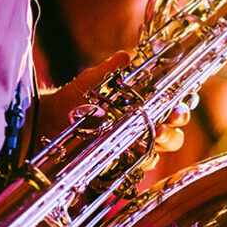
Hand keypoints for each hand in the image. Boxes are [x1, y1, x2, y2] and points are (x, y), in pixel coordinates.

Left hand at [37, 51, 189, 150]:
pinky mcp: (119, 165)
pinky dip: (138, 164)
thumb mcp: (92, 81)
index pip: (172, 110)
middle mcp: (143, 129)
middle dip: (172, 133)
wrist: (46, 122)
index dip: (180, 110)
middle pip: (172, 136)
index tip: (176, 110)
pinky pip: (137, 169)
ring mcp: (132, 149)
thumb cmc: (73, 99)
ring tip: (148, 142)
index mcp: (144, 107)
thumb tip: (125, 57)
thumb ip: (111, 70)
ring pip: (158, 154)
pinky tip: (132, 157)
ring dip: (156, 149)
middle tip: (161, 129)